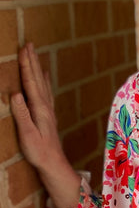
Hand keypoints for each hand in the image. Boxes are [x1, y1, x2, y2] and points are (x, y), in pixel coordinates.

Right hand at [11, 43, 80, 207]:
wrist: (53, 163)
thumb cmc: (39, 151)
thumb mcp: (27, 134)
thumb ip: (21, 114)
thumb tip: (15, 94)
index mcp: (39, 108)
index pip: (31, 82)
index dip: (26, 65)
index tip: (23, 49)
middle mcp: (45, 106)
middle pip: (38, 79)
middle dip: (32, 61)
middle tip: (29, 44)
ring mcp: (48, 110)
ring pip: (42, 83)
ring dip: (37, 67)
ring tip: (35, 54)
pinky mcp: (48, 115)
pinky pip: (46, 91)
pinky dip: (44, 80)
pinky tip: (44, 75)